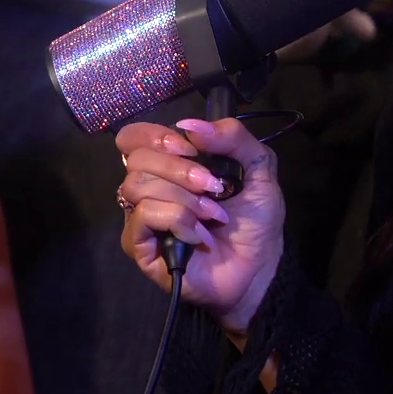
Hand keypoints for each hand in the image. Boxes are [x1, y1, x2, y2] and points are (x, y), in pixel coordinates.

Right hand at [117, 117, 283, 334]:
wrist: (258, 269)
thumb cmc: (254, 221)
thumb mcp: (258, 168)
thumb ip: (233, 137)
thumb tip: (189, 124)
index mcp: (169, 164)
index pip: (134, 137)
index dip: (156, 136)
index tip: (191, 148)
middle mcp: (148, 187)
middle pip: (137, 158)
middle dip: (181, 169)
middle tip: (214, 187)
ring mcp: (140, 217)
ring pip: (138, 185)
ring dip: (184, 198)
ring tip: (212, 215)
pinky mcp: (139, 245)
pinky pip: (146, 215)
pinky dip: (179, 221)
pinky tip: (200, 237)